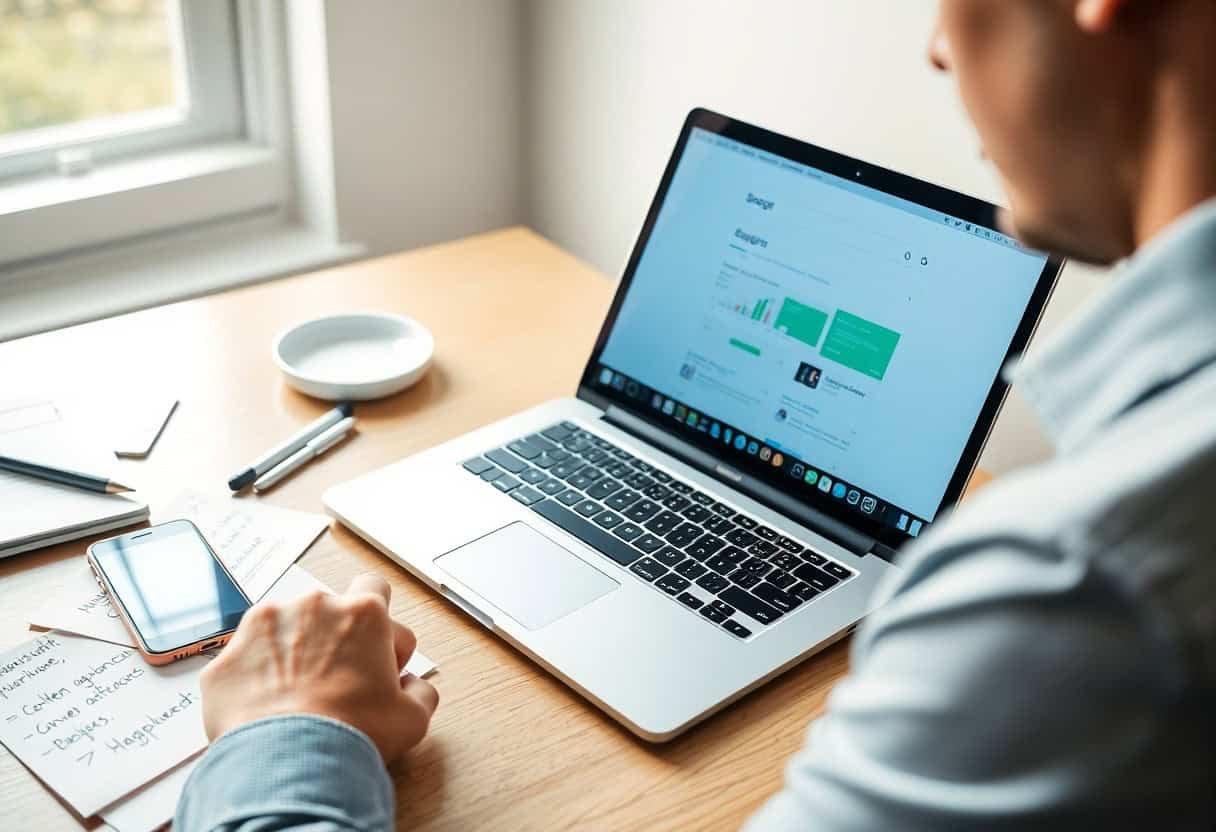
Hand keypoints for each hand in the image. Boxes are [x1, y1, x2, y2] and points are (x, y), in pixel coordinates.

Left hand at [199, 573, 437, 763]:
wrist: (288, 763)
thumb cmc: (352, 735)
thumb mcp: (411, 720)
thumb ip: (421, 692)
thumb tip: (412, 687)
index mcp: (363, 613)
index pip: (376, 589)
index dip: (379, 625)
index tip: (377, 656)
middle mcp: (313, 606)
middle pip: (329, 610)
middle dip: (334, 637)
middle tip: (338, 680)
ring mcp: (264, 626)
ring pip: (284, 629)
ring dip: (293, 652)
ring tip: (296, 696)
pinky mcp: (228, 655)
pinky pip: (246, 659)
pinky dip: (256, 678)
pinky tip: (266, 709)